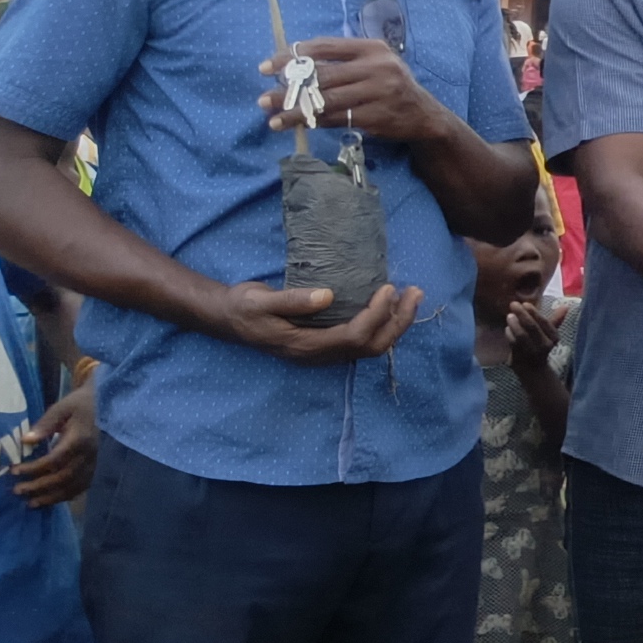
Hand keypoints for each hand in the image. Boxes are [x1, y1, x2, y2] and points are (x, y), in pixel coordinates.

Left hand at [12, 381, 95, 507]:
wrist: (107, 405)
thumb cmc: (81, 405)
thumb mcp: (62, 408)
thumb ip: (45, 424)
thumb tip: (26, 440)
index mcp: (80, 439)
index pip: (54, 460)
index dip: (34, 468)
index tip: (14, 471)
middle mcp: (89, 455)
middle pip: (63, 477)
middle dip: (39, 486)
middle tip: (17, 490)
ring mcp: (95, 463)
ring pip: (73, 487)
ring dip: (51, 497)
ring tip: (31, 503)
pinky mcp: (97, 468)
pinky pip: (82, 487)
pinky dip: (66, 496)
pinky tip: (51, 499)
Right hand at [211, 280, 423, 364]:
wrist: (227, 318)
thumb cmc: (243, 307)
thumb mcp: (259, 300)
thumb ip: (292, 300)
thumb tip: (327, 296)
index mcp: (305, 346)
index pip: (353, 336)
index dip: (376, 315)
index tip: (388, 288)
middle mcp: (318, 354)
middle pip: (371, 347)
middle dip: (398, 322)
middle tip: (415, 292)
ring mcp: (322, 352)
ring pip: (370, 347)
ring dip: (395, 323)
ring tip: (410, 296)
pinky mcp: (324, 344)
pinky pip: (361, 341)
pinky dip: (382, 324)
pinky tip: (389, 304)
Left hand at [258, 39, 456, 143]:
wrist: (424, 115)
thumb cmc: (390, 85)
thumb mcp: (374, 63)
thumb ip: (342, 60)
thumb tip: (294, 65)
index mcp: (371, 48)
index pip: (324, 47)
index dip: (292, 56)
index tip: (267, 68)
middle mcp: (377, 67)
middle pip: (322, 76)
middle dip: (288, 89)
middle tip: (263, 100)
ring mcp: (379, 92)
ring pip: (326, 101)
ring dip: (296, 111)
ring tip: (273, 119)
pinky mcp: (377, 116)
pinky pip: (338, 119)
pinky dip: (315, 122)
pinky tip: (299, 126)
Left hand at [504, 300, 558, 367]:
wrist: (535, 371)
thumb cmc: (541, 347)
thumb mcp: (549, 335)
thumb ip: (555, 320)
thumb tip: (565, 306)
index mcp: (553, 337)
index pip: (545, 322)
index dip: (534, 312)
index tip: (525, 304)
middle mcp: (544, 345)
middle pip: (532, 327)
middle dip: (522, 314)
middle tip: (513, 304)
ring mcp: (532, 352)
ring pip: (522, 335)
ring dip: (514, 324)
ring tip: (509, 316)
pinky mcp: (520, 357)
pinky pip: (513, 343)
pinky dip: (509, 334)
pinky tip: (507, 328)